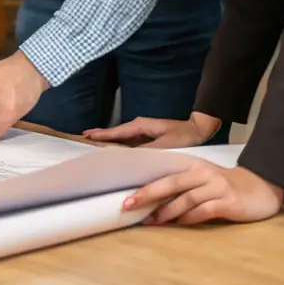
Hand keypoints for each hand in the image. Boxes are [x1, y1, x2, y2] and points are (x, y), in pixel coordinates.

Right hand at [83, 111, 219, 147]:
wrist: (199, 129)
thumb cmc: (183, 136)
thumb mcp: (165, 145)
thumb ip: (146, 151)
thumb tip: (128, 158)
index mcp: (141, 126)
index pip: (116, 132)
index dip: (101, 134)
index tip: (86, 135)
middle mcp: (139, 126)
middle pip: (116, 132)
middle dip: (101, 134)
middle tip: (84, 137)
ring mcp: (144, 131)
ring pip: (122, 136)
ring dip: (109, 139)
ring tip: (94, 141)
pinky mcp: (149, 137)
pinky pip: (129, 140)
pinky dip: (119, 142)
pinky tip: (115, 148)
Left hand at [124, 163, 283, 225]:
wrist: (261, 188)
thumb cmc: (225, 186)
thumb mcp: (202, 181)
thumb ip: (181, 188)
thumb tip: (152, 204)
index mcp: (194, 166)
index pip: (165, 174)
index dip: (145, 185)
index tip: (125, 197)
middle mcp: (204, 173)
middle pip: (171, 183)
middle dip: (148, 195)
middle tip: (128, 205)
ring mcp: (217, 187)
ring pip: (186, 199)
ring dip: (166, 212)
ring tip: (151, 222)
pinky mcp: (228, 202)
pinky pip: (204, 211)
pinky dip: (189, 218)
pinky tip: (178, 224)